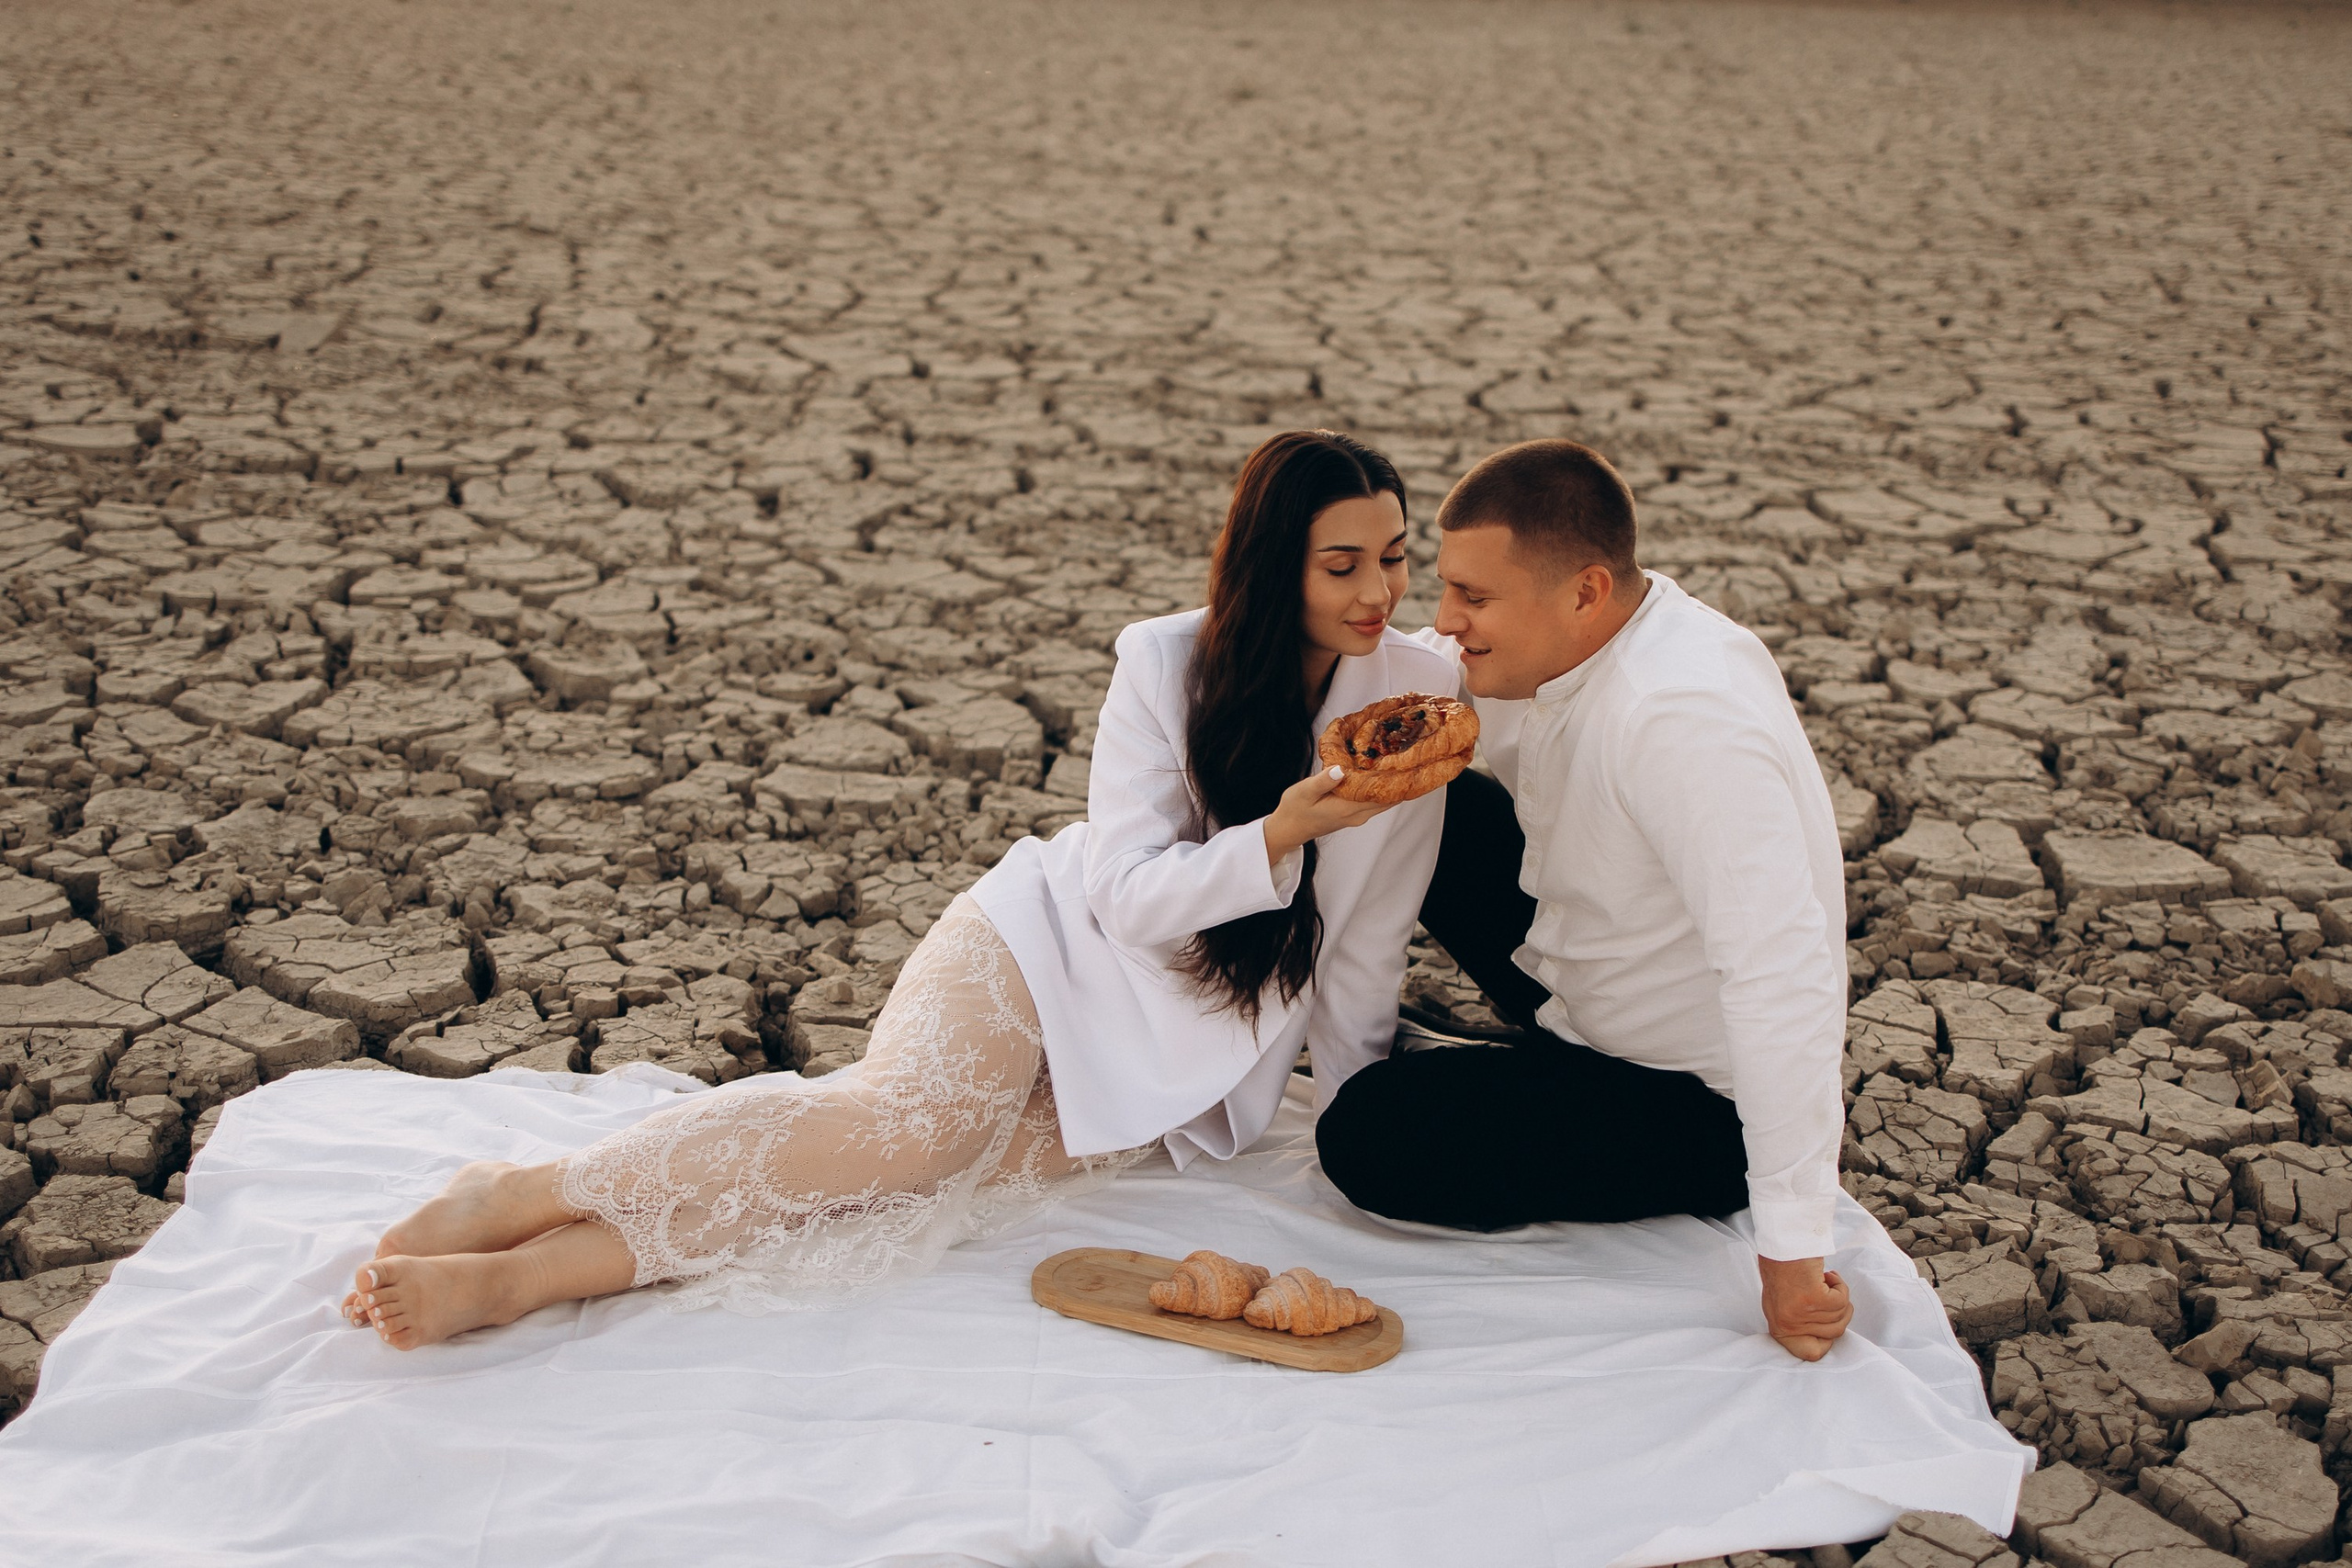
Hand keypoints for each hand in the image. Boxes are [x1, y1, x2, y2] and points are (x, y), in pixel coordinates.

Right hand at [1263, 766, 1394, 867]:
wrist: (1288, 830)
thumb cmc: (1294, 811)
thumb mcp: (1305, 791)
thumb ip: (1324, 780)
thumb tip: (1340, 769)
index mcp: (1347, 808)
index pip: (1381, 795)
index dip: (1395, 780)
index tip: (1404, 762)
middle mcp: (1356, 815)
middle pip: (1388, 799)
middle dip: (1398, 781)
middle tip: (1405, 758)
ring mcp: (1356, 817)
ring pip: (1383, 802)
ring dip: (1390, 785)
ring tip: (1395, 763)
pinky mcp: (1353, 815)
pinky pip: (1374, 802)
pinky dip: (1380, 789)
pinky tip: (1377, 774)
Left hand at [1759, 1255, 1850, 1361]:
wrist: (1780, 1244)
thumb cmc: (1784, 1271)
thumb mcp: (1785, 1306)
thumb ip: (1802, 1325)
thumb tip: (1826, 1338)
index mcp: (1780, 1328)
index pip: (1810, 1354)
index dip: (1827, 1341)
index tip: (1826, 1322)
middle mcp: (1788, 1325)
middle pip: (1835, 1334)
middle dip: (1840, 1312)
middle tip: (1829, 1294)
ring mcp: (1800, 1313)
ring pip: (1841, 1315)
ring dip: (1840, 1296)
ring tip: (1824, 1281)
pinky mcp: (1813, 1298)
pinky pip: (1842, 1301)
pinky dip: (1840, 1286)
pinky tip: (1827, 1275)